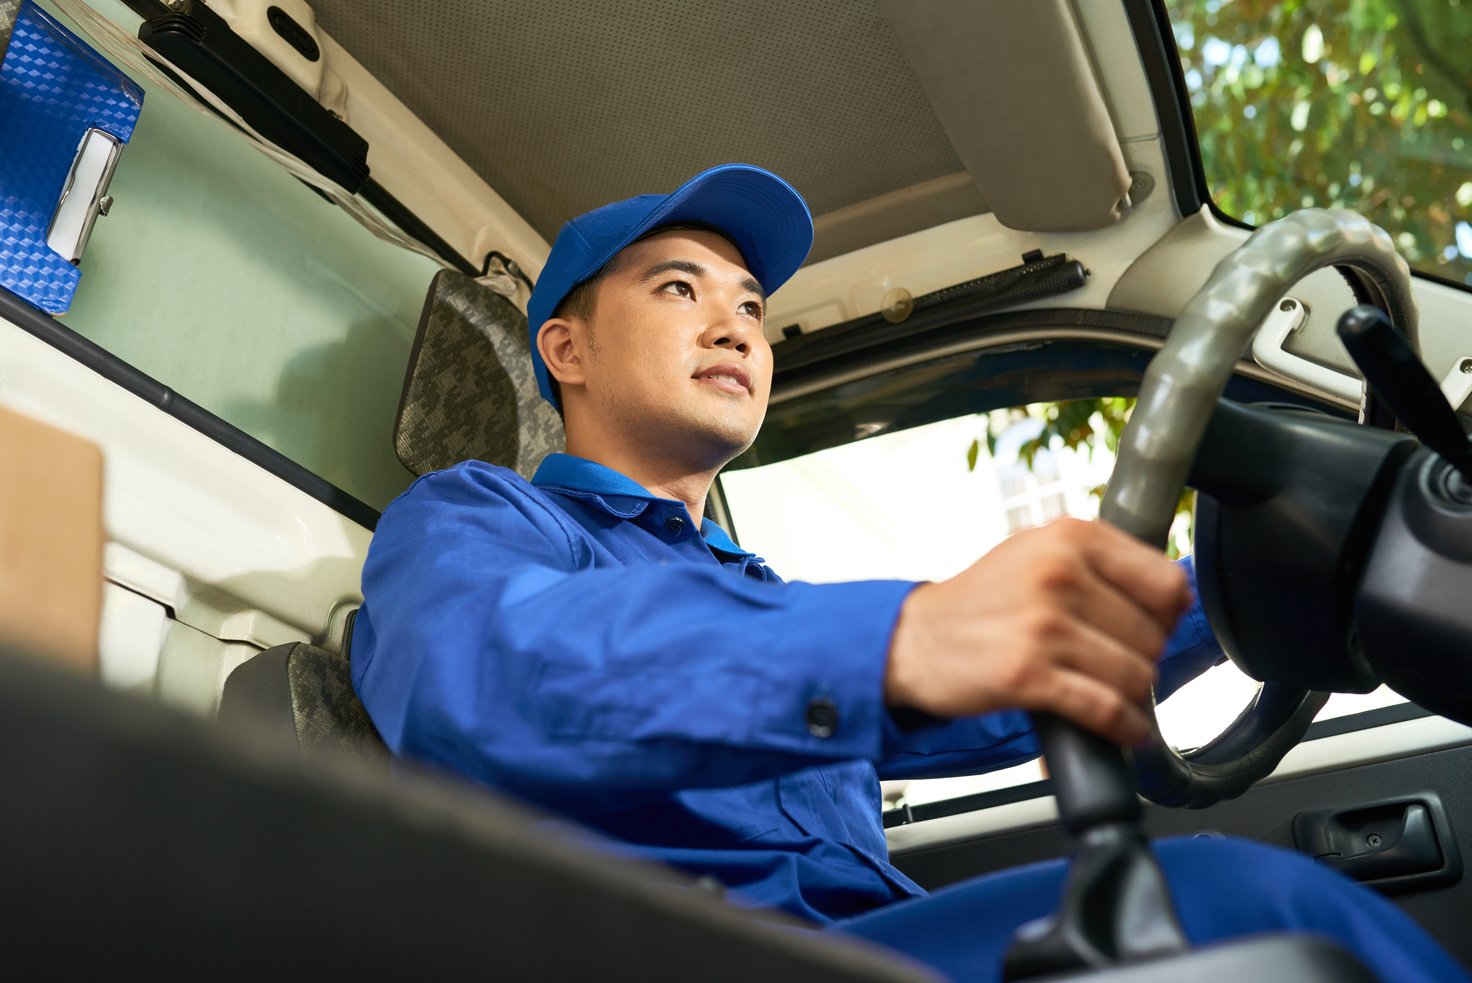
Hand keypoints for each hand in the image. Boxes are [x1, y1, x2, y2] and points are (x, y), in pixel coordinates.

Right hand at [884, 518, 1190, 745]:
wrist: (914, 638)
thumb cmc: (982, 600)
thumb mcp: (1038, 553)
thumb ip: (1101, 562)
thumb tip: (1176, 596)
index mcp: (1071, 536)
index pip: (1167, 582)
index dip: (1169, 615)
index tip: (1155, 628)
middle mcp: (1059, 573)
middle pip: (1153, 635)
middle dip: (1145, 660)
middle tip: (1117, 667)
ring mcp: (1043, 624)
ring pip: (1135, 675)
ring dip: (1133, 698)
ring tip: (1115, 698)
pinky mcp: (1026, 674)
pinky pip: (1105, 709)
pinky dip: (1124, 728)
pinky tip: (1124, 731)